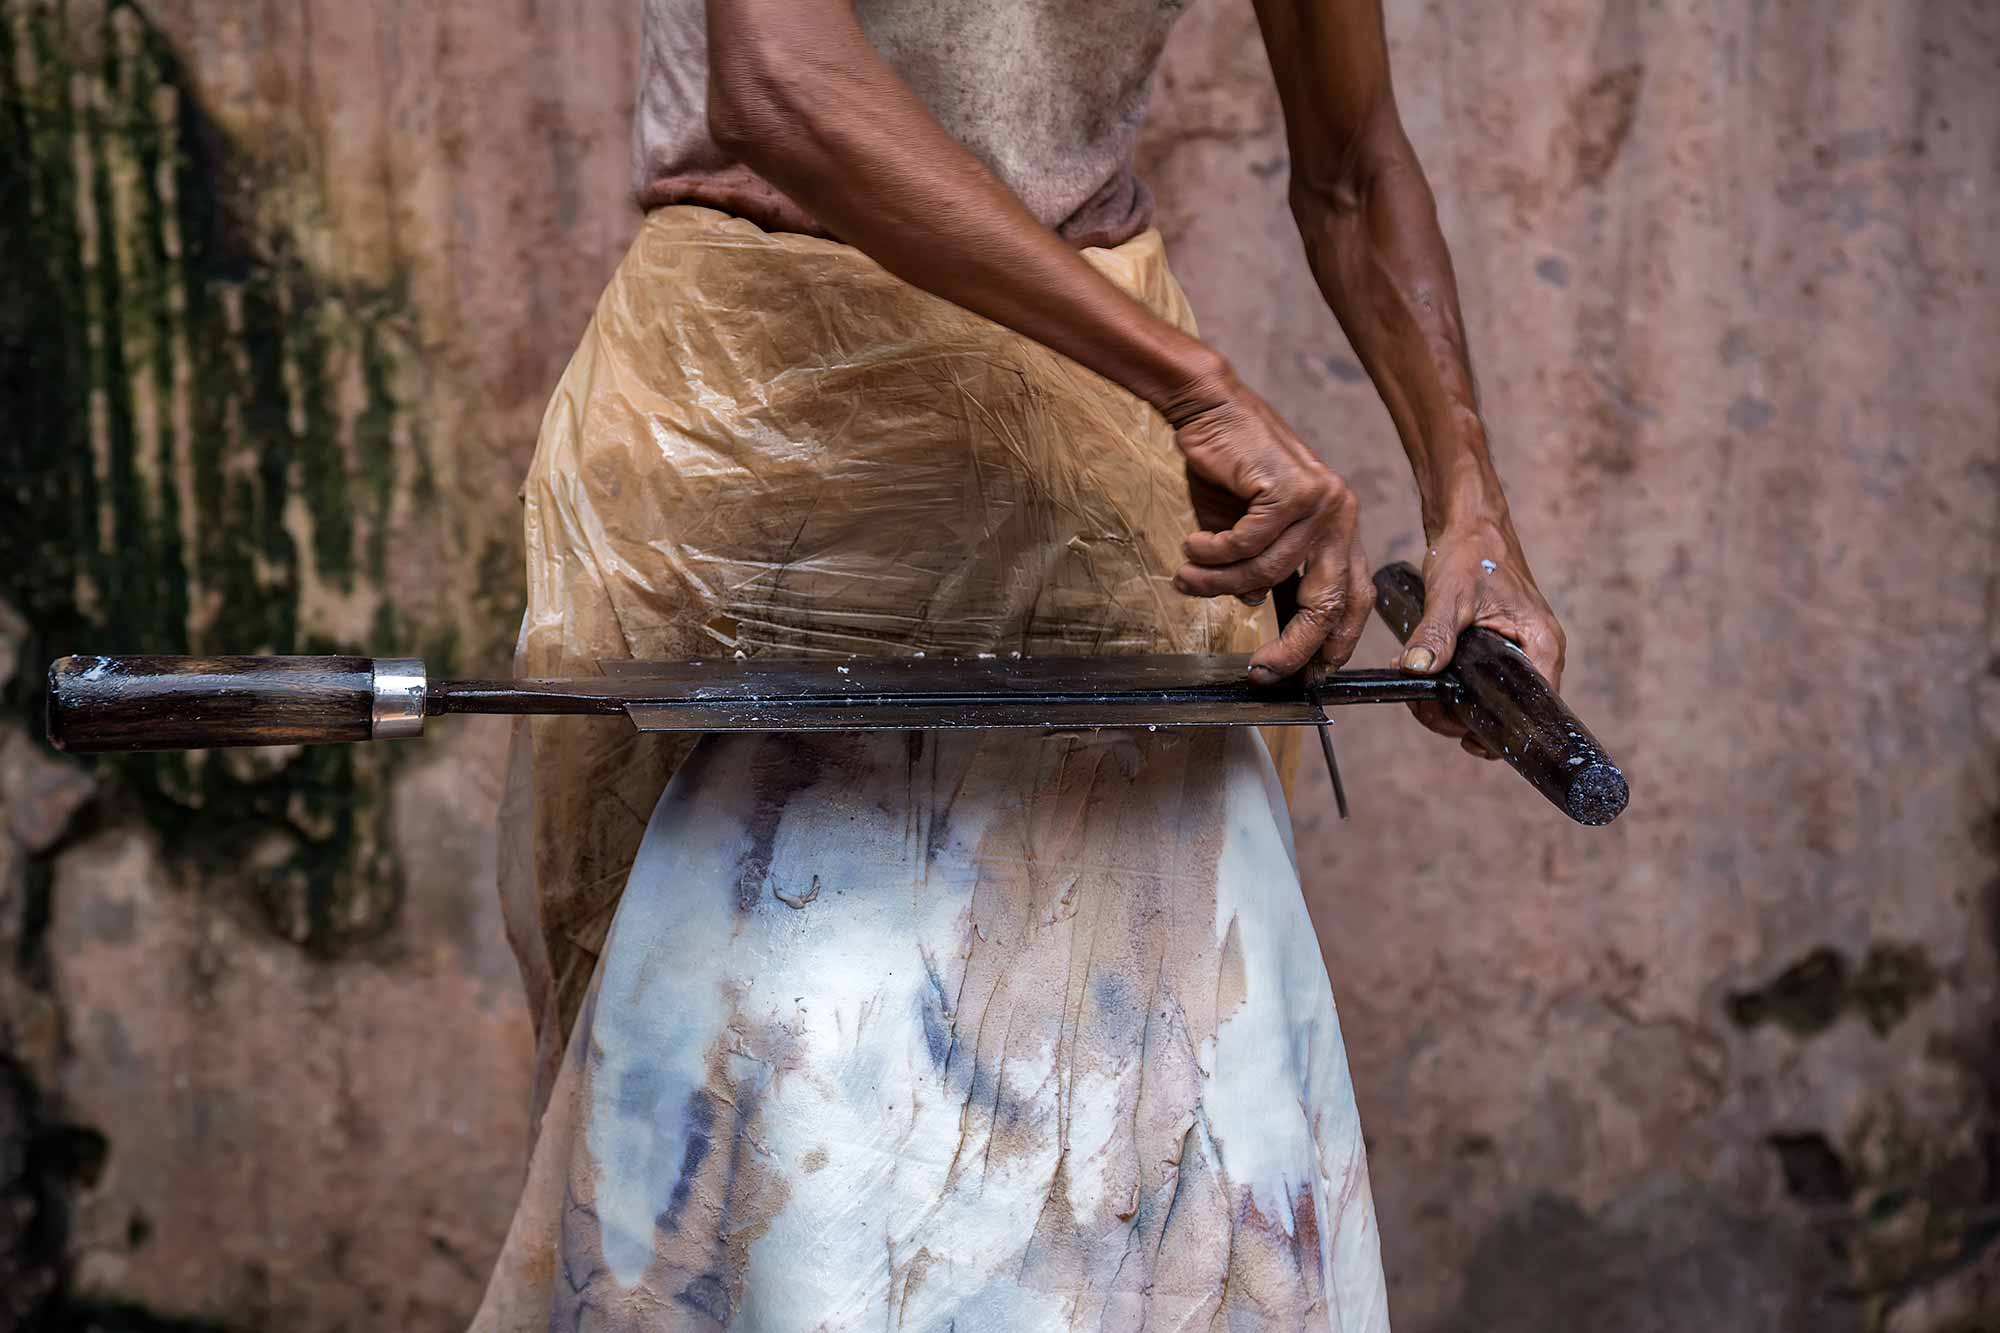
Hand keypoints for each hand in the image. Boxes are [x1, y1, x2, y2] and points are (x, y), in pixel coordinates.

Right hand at [1163, 368, 1374, 682]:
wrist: (1213, 409)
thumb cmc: (1230, 470)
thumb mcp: (1251, 529)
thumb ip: (1265, 567)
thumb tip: (1258, 606)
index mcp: (1340, 529)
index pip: (1354, 599)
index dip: (1335, 642)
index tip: (1308, 676)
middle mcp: (1341, 516)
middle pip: (1327, 602)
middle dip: (1294, 647)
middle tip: (1259, 671)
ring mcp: (1322, 502)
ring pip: (1268, 573)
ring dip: (1218, 584)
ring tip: (1186, 577)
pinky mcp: (1290, 489)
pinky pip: (1247, 545)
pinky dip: (1213, 553)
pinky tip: (1193, 544)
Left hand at [1399, 519, 1565, 758]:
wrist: (1469, 523)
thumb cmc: (1471, 551)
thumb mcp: (1451, 595)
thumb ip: (1435, 634)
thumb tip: (1415, 671)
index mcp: (1541, 645)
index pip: (1536, 709)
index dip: (1503, 733)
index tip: (1465, 738)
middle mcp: (1536, 654)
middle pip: (1506, 712)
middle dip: (1462, 718)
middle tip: (1425, 707)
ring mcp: (1517, 653)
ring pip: (1488, 701)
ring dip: (1451, 705)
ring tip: (1418, 693)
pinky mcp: (1498, 650)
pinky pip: (1478, 684)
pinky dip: (1452, 688)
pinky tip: (1425, 679)